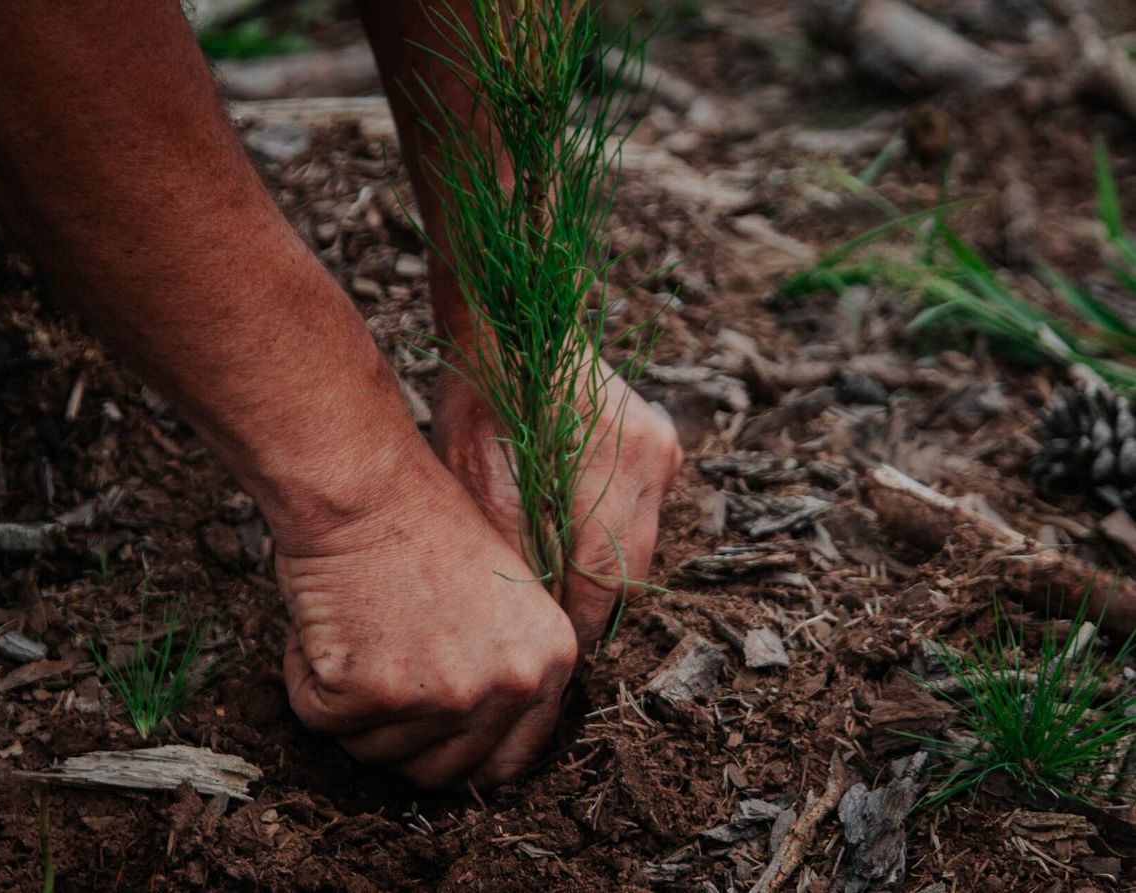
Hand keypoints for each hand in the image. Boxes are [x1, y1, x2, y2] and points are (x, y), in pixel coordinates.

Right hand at [276, 449, 576, 789]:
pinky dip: (305, 679)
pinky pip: (319, 719)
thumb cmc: (419, 523)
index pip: (508, 762)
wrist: (366, 486)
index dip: (456, 754)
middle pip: (437, 771)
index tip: (424, 735)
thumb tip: (470, 738)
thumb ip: (501, 666)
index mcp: (548, 663)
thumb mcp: (501, 595)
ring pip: (373, 752)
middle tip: (371, 674)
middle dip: (395, 735)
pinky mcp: (371, 692)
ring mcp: (441, 695)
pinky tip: (322, 624)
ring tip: (353, 630)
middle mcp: (506, 687)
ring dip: (349, 706)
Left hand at [431, 361, 682, 652]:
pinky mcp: (660, 441)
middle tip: (548, 632)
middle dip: (589, 605)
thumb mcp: (478, 475)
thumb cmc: (482, 390)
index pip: (603, 581)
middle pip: (629, 568)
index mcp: (614, 469)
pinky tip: (564, 538)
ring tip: (550, 592)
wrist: (510, 318)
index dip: (577, 624)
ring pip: (637, 543)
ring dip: (599, 570)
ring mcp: (663, 448)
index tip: (551, 653)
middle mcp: (653, 461)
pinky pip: (637, 511)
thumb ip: (513, 546)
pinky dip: (604, 533)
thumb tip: (531, 613)